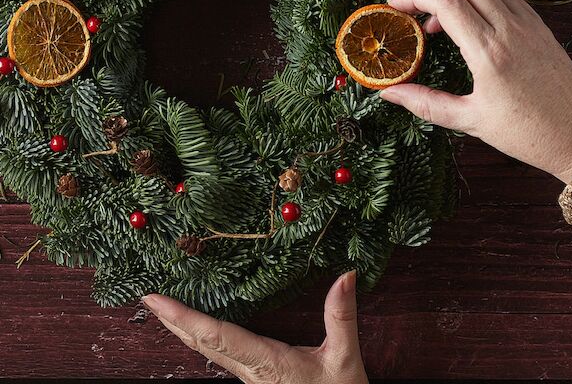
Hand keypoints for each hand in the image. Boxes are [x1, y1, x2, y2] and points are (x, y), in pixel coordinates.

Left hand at [142, 272, 367, 383]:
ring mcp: (251, 378)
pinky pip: (223, 356)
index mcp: (266, 363)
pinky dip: (204, 338)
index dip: (183, 317)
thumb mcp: (345, 359)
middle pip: (201, 345)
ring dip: (184, 330)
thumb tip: (344, 276)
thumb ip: (341, 317)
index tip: (156, 300)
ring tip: (167, 309)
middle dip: (172, 321)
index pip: (216, 336)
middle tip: (148, 298)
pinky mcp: (257, 380)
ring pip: (209, 353)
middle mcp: (251, 371)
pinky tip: (202, 330)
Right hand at [381, 0, 571, 182]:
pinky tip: (469, 21)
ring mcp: (528, 23)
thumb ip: (425, 103)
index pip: (445, 2)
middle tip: (412, 6)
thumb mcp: (470, 121)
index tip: (394, 7)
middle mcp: (510, 29)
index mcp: (489, 52)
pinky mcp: (539, 25)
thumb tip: (388, 93)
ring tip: (437, 21)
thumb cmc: (527, 133)